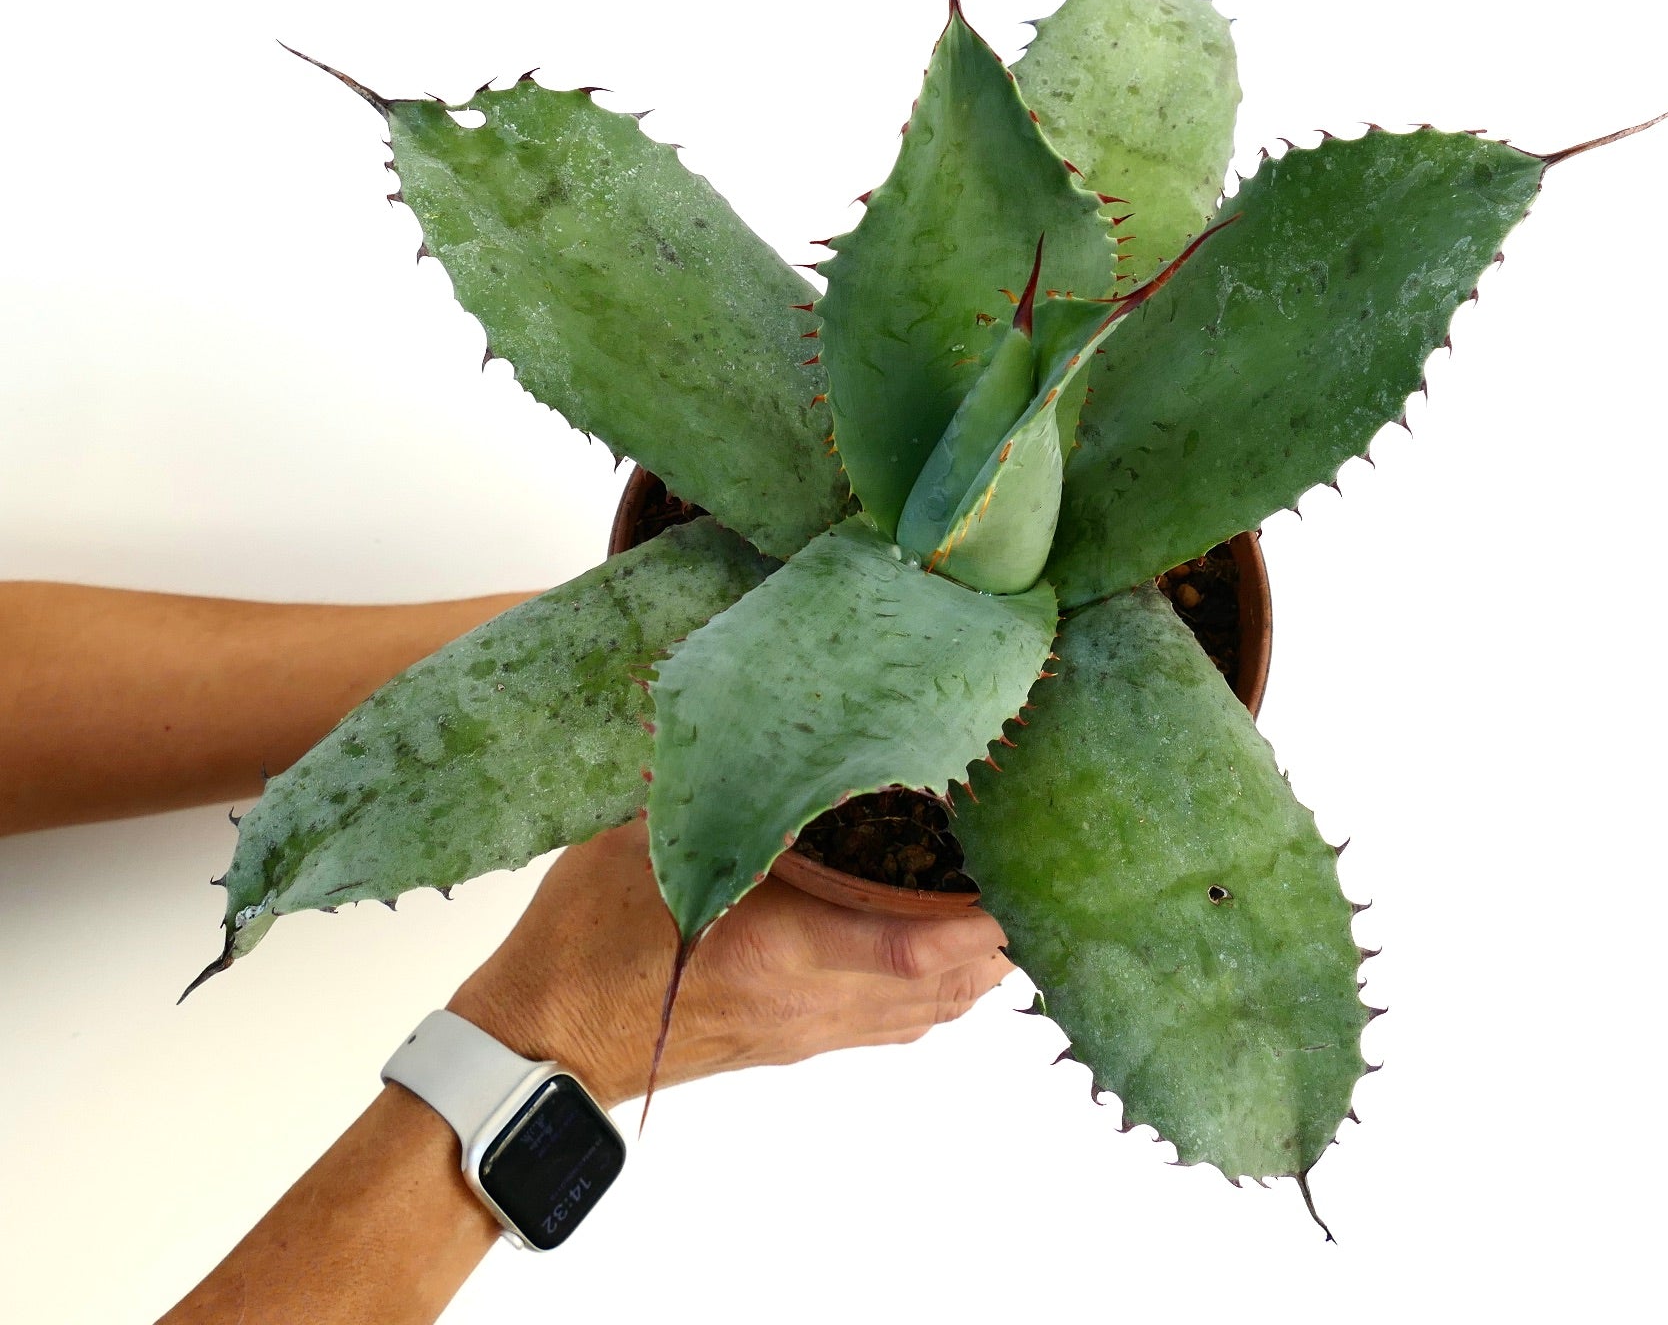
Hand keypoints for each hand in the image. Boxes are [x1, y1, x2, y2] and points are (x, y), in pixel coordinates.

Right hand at [450, 819, 1011, 1104]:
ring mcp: (806, 1032)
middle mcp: (809, 1004)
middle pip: (941, 989)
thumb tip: (744, 714)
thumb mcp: (642, 841)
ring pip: (925, 1014)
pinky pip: (893, 1026)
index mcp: (777, 951)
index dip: (980, 926)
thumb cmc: (584, 941)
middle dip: (999, 942)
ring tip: (1009, 908)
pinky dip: (937, 992)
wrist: (543, 1044)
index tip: (1024, 881)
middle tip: (1035, 875)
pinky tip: (948, 954)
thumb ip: (708, 786)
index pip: (910, 951)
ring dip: (974, 969)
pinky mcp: (793, 1044)